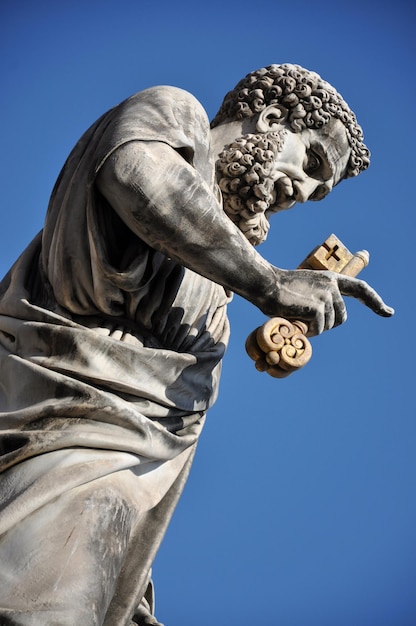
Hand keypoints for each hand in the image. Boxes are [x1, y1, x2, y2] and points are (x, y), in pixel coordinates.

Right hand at [262, 268, 393, 335]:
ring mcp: (326, 296)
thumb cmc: (278, 290)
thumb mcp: (305, 290)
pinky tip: (294, 320)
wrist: (264, 284)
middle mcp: (332, 286)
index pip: (361, 289)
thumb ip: (319, 300)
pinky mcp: (318, 307)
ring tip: (296, 316)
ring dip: (313, 329)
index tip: (388, 312)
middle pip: (341, 318)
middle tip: (304, 320)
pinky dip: (306, 331)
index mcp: (330, 279)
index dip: (375, 302)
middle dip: (326, 325)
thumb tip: (324, 323)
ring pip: (329, 326)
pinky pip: (318, 330)